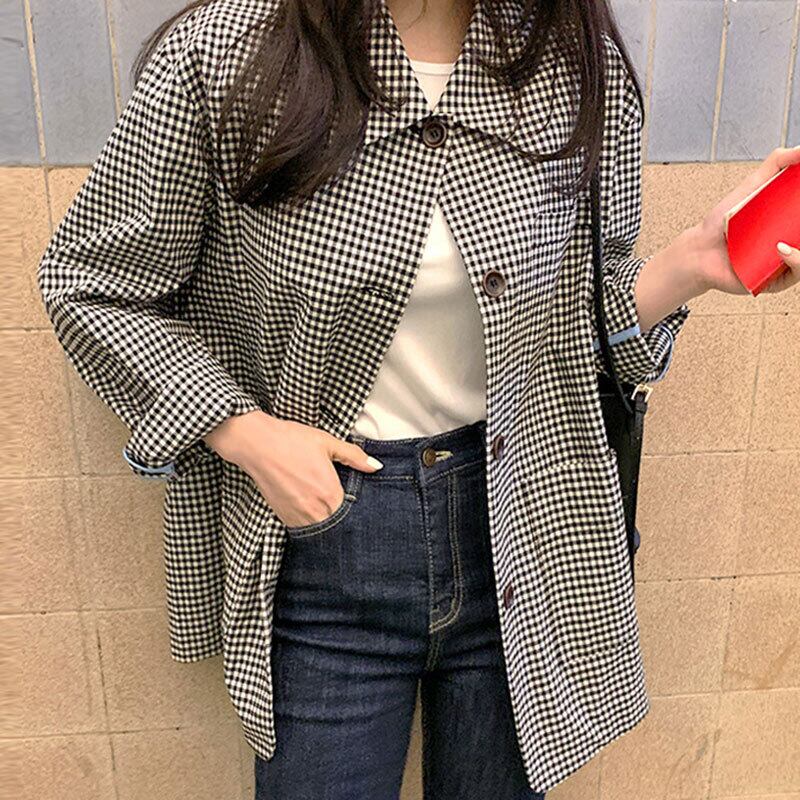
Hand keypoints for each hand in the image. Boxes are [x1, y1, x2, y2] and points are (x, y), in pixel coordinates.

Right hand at [203, 411, 382, 526]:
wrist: (256, 444)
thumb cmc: (291, 440)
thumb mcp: (327, 443)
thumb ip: (354, 457)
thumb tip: (376, 466)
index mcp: (329, 494)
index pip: (352, 515)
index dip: (357, 512)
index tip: (358, 506)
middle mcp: (314, 511)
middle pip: (337, 526)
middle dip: (343, 519)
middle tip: (343, 508)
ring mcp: (297, 517)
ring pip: (320, 530)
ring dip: (326, 522)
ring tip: (325, 507)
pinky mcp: (282, 517)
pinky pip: (302, 528)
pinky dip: (310, 522)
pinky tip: (311, 508)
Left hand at [692, 145, 799, 294]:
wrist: (699, 250)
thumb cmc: (724, 222)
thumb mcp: (752, 186)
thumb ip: (777, 164)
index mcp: (792, 224)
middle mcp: (794, 244)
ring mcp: (786, 264)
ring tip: (788, 238)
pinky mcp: (775, 281)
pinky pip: (796, 274)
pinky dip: (795, 261)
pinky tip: (782, 249)